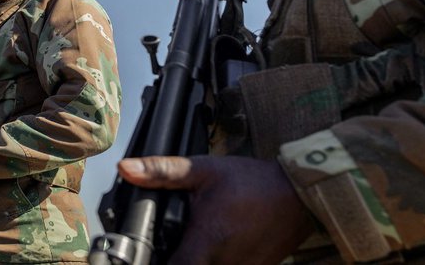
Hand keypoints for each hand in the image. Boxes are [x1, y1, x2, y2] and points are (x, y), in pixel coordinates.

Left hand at [118, 155, 314, 264]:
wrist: (299, 193)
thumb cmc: (252, 182)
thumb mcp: (204, 171)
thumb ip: (163, 172)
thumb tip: (126, 169)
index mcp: (207, 243)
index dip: (153, 263)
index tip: (147, 253)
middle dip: (173, 258)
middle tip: (172, 240)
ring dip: (195, 259)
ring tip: (192, 240)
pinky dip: (216, 260)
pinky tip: (214, 244)